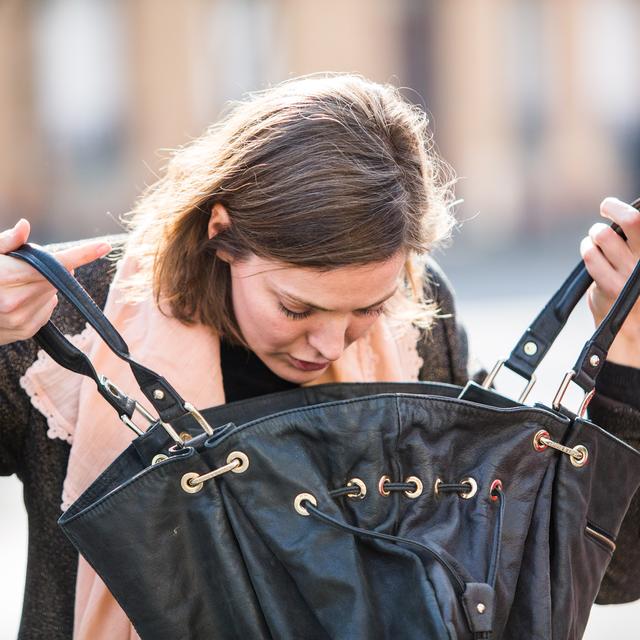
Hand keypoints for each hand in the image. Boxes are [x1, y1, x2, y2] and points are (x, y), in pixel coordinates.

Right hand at [0, 219, 111, 345]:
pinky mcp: (24, 331)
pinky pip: (47, 311)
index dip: (80, 255)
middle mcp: (11, 301)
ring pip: (52, 295)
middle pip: (54, 280)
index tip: (104, 246)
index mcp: (2, 277)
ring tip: (17, 287)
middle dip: (48, 271)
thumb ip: (6, 242)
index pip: (51, 264)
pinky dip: (40, 303)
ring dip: (43, 288)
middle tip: (25, 269)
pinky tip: (20, 301)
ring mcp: (18, 319)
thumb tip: (24, 226)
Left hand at [580, 197, 639, 367]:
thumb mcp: (638, 268)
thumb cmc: (638, 294)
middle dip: (613, 208)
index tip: (612, 205)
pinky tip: (589, 249)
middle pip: (632, 220)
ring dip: (596, 232)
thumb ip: (635, 246)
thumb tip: (622, 218)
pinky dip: (587, 249)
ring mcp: (632, 275)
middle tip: (606, 207)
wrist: (636, 332)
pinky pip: (592, 257)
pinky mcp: (611, 287)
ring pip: (605, 236)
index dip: (624, 209)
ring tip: (596, 236)